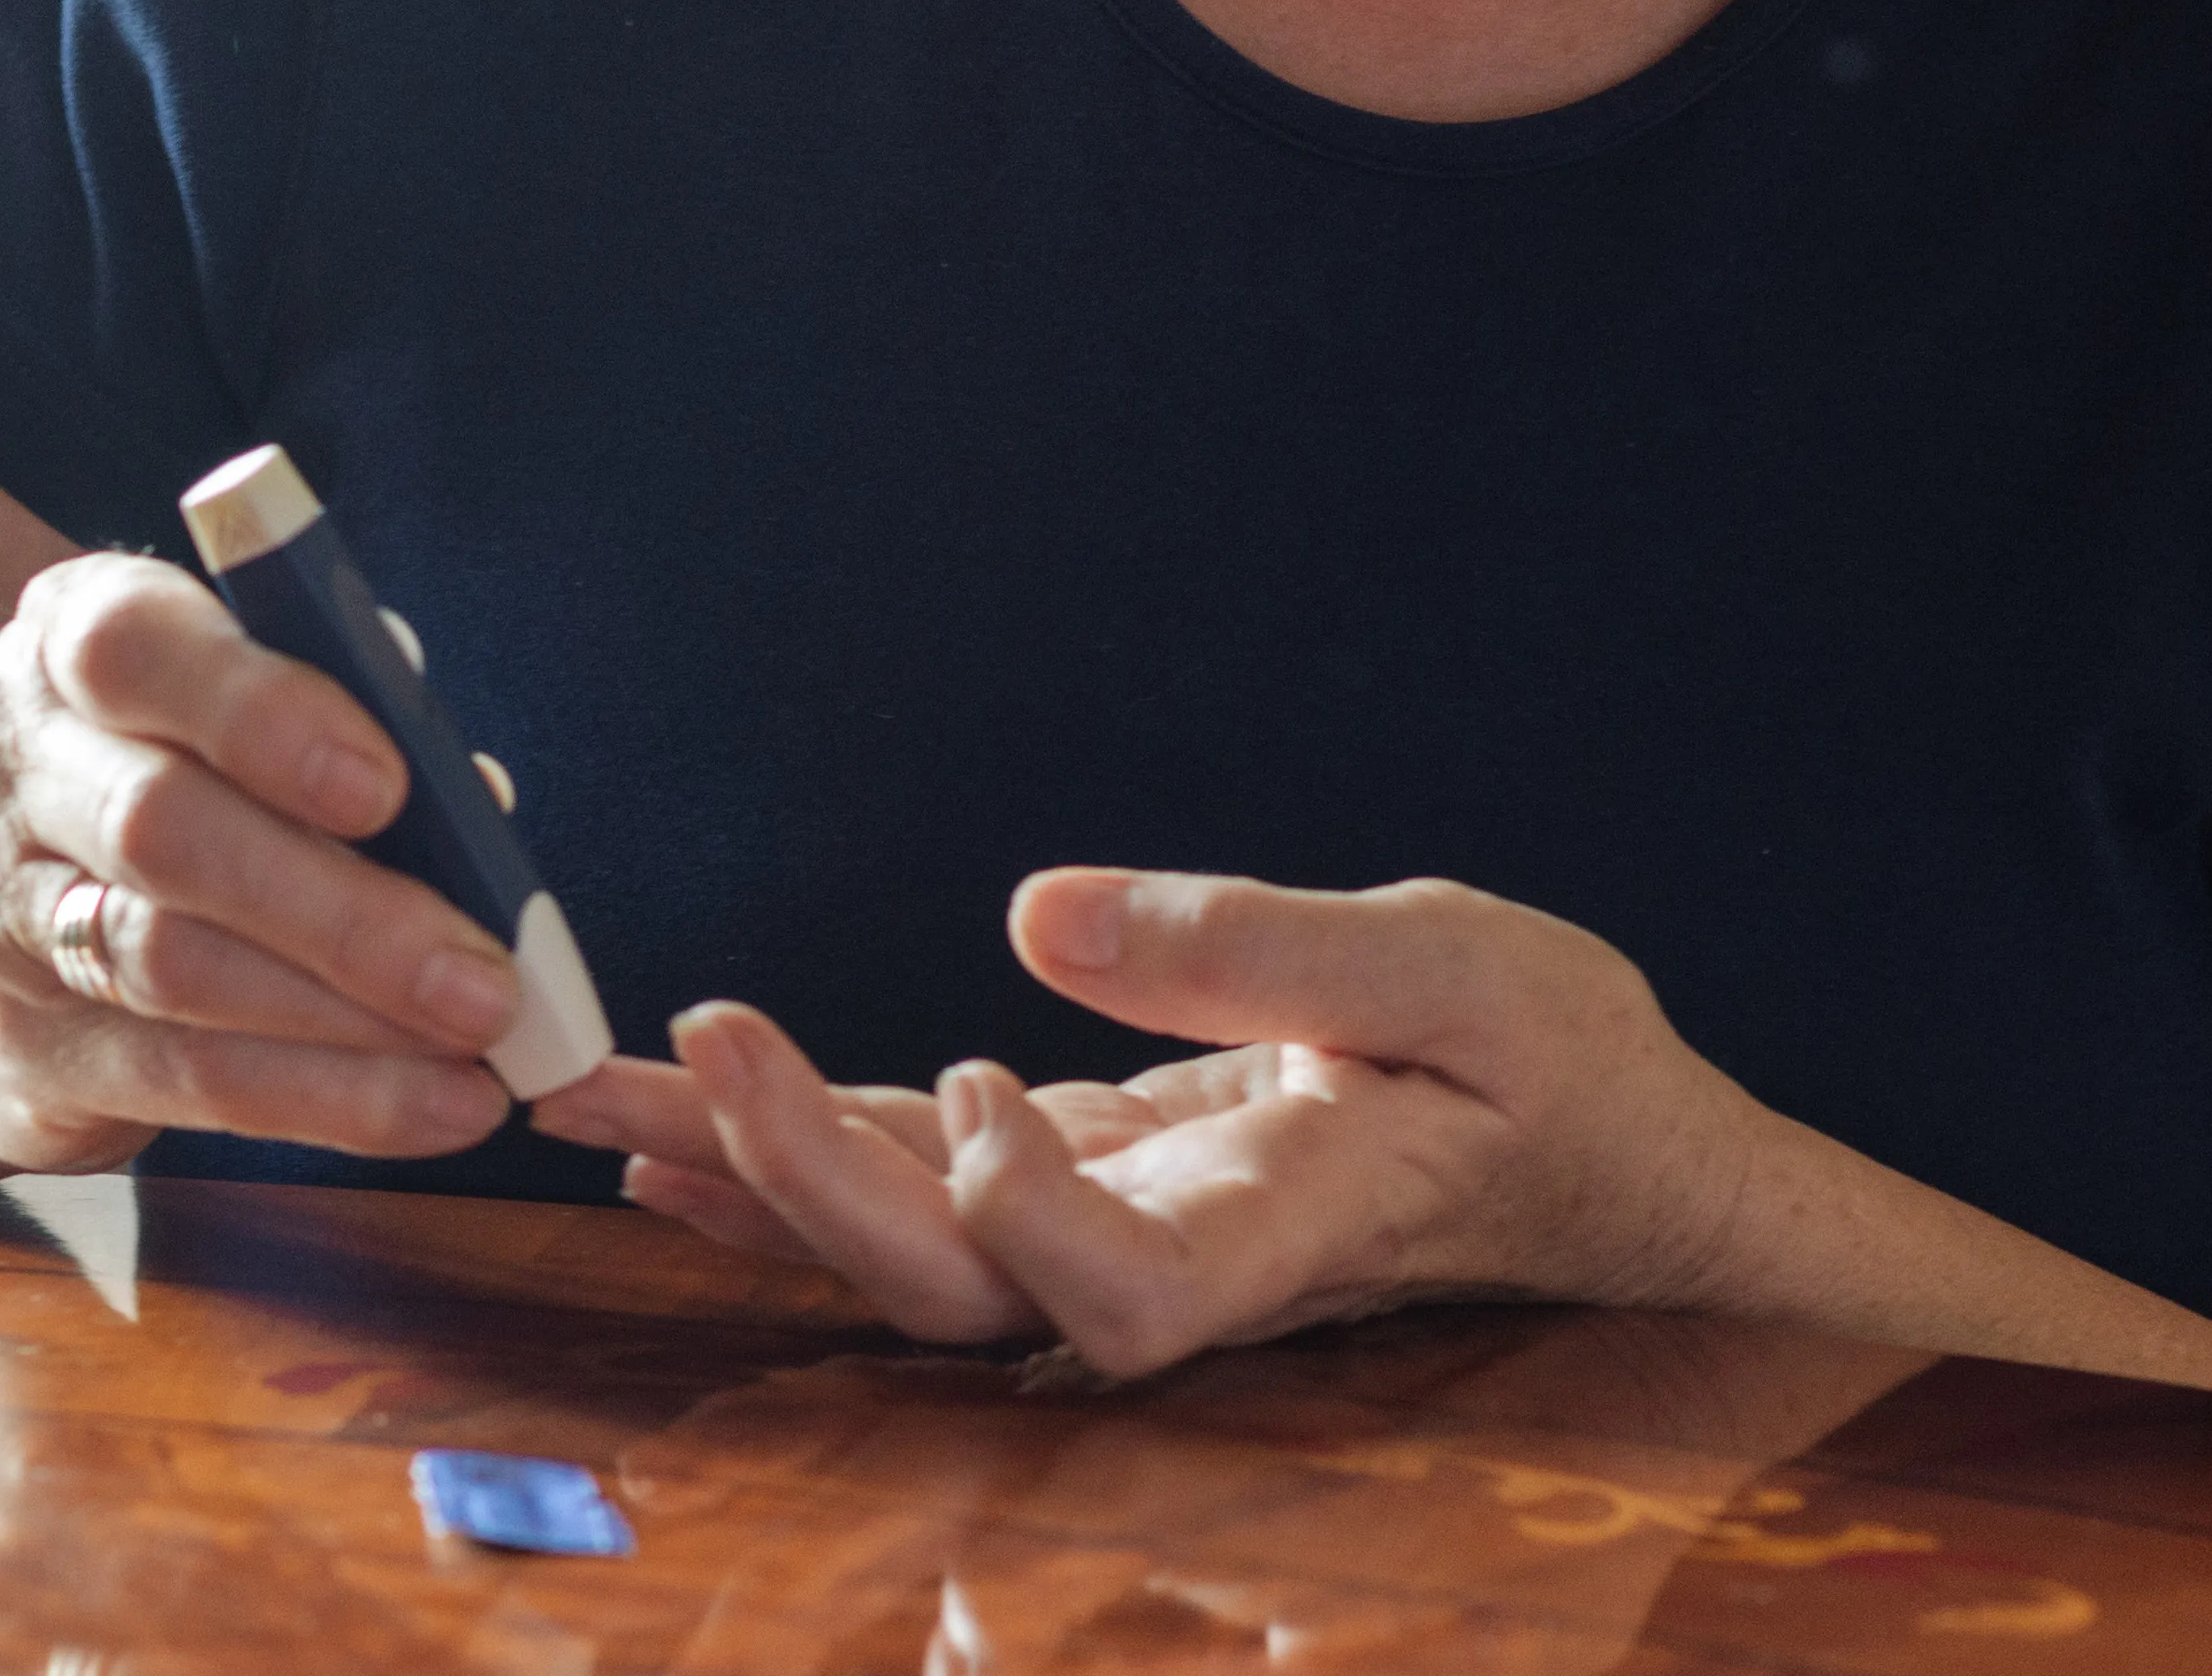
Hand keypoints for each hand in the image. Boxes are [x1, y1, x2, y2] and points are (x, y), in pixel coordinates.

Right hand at [0, 551, 521, 1173]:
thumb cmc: (170, 772)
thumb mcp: (227, 704)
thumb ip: (339, 724)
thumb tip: (472, 805)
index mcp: (70, 635)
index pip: (131, 650)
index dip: (261, 716)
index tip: (387, 787)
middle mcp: (15, 761)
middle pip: (160, 831)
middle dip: (340, 912)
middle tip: (479, 980)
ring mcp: (4, 911)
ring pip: (172, 967)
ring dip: (347, 1020)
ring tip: (475, 1050)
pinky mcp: (28, 1045)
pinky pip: (184, 1078)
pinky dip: (324, 1097)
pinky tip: (429, 1108)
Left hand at [530, 865, 1766, 1370]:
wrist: (1616, 1162)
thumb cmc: (1573, 1072)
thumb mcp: (1470, 965)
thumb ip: (1264, 944)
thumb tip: (1037, 916)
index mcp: (1299, 1222)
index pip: (1136, 1294)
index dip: (1029, 1227)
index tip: (977, 1088)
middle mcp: (1189, 1257)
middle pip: (964, 1283)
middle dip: (810, 1180)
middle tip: (698, 1045)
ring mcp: (1129, 1225)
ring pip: (907, 1242)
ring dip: (750, 1165)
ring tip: (595, 1089)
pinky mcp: (1098, 1176)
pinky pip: (918, 1182)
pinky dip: (792, 1152)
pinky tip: (672, 1132)